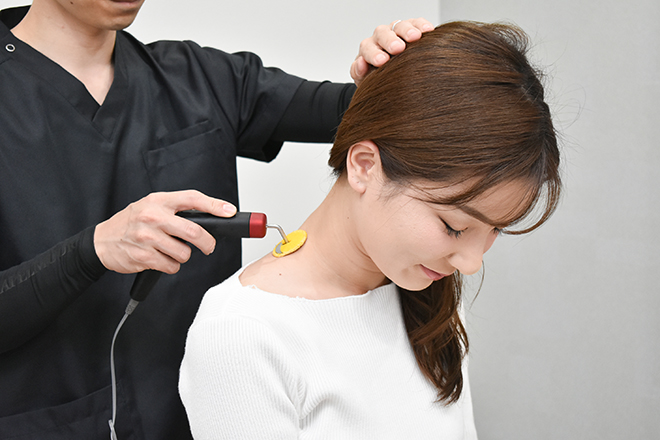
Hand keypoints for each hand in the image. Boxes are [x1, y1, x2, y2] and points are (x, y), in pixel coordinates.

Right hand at [94, 190, 236, 273]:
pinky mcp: (143, 256)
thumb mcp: (152, 206)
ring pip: (184, 253)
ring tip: (169, 250)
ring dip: (182, 256)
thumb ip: (176, 209)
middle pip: (194, 231)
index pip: (192, 199)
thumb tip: (210, 216)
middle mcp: (153, 216)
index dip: (214, 205)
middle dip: (207, 243)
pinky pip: (171, 266)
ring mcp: (147, 237)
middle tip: (208, 247)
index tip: (229, 211)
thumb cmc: (131, 223)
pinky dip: (170, 266)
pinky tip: (159, 259)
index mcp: (159, 201)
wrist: (101, 241)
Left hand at [351, 18, 433, 85]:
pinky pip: (416, 23)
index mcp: (368, 49)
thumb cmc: (378, 76)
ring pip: (400, 26)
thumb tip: (361, 63)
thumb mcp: (365, 79)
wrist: (391, 74)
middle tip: (397, 48)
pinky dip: (421, 25)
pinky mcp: (412, 28)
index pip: (367, 48)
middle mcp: (381, 38)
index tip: (381, 61)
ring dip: (407, 31)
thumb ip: (358, 72)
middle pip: (382, 34)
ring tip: (415, 37)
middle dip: (390, 40)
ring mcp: (396, 31)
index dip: (374, 54)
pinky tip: (427, 30)